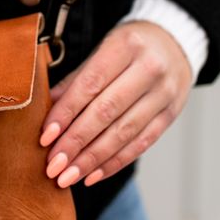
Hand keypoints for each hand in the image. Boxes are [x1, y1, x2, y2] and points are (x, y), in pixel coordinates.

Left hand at [40, 21, 192, 187]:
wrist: (175, 42)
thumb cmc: (127, 48)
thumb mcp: (100, 51)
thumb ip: (74, 81)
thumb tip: (45, 111)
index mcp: (125, 46)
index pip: (90, 85)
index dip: (65, 113)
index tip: (45, 138)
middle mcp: (149, 69)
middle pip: (106, 112)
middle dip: (76, 143)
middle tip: (53, 165)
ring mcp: (164, 93)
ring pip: (124, 133)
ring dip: (92, 160)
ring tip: (68, 177)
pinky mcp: (171, 114)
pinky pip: (141, 144)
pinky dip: (115, 163)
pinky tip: (92, 175)